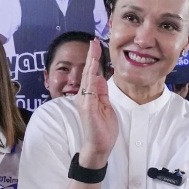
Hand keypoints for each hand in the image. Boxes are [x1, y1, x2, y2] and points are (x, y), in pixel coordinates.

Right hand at [76, 40, 116, 165]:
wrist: (98, 146)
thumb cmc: (102, 129)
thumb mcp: (105, 106)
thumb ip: (102, 92)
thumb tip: (100, 77)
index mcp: (89, 96)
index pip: (92, 74)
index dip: (94, 60)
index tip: (96, 46)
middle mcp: (83, 97)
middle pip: (88, 72)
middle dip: (91, 56)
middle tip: (94, 41)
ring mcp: (84, 101)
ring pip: (88, 77)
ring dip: (91, 62)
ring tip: (94, 48)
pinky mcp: (87, 107)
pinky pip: (89, 90)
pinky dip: (91, 78)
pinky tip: (93, 68)